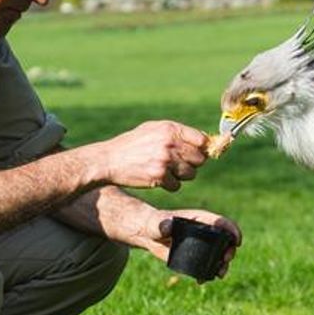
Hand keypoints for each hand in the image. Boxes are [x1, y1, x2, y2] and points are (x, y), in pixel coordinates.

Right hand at [89, 121, 208, 191]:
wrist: (109, 159)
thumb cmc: (133, 144)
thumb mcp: (153, 129)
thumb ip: (177, 133)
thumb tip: (204, 141)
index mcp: (170, 128)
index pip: (202, 140)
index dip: (201, 149)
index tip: (195, 154)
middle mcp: (170, 143)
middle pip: (200, 159)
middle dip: (191, 164)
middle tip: (177, 164)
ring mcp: (165, 160)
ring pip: (191, 174)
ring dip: (181, 176)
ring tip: (166, 170)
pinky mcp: (159, 176)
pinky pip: (177, 185)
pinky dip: (169, 185)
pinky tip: (157, 178)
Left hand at [131, 208, 241, 278]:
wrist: (149, 235)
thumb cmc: (154, 224)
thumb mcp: (157, 223)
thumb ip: (162, 225)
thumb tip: (167, 227)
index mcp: (201, 219)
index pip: (222, 222)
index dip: (233, 230)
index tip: (237, 241)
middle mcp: (206, 232)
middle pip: (225, 241)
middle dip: (230, 251)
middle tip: (226, 259)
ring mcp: (202, 245)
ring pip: (219, 255)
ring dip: (223, 265)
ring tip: (219, 274)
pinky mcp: (196, 256)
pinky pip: (207, 265)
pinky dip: (208, 273)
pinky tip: (202, 280)